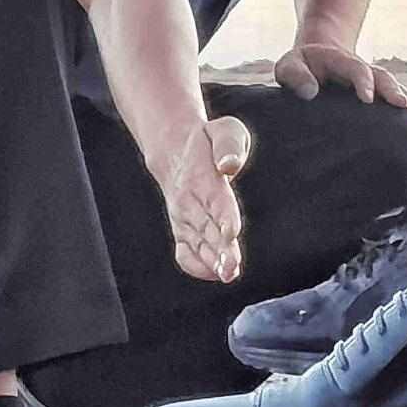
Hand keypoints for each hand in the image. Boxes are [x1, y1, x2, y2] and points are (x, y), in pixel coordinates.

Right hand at [152, 115, 252, 282]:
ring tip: (227, 276)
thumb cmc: (208, 141)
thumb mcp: (224, 130)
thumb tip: (230, 165)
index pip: (215, 200)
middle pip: (207, 229)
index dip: (223, 217)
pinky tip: (215, 274)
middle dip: (219, 250)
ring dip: (212, 262)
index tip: (231, 233)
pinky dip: (197, 265)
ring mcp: (184, 218)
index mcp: (203, 177)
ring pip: (198, 244)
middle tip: (231, 269)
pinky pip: (185, 252)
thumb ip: (230, 145)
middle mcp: (191, 202)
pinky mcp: (183, 230)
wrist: (174, 151)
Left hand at [274, 42, 406, 110]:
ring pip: (391, 85)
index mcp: (339, 61)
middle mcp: (360, 69)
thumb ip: (295, 75)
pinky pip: (393, 95)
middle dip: (391, 89)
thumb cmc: (300, 67)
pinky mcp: (375, 92)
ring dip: (403, 96)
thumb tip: (310, 91)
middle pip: (380, 75)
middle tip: (401, 104)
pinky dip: (406, 103)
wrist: (315, 60)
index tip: (368, 100)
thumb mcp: (288, 66)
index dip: (363, 82)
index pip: (356, 68)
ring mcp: (370, 80)